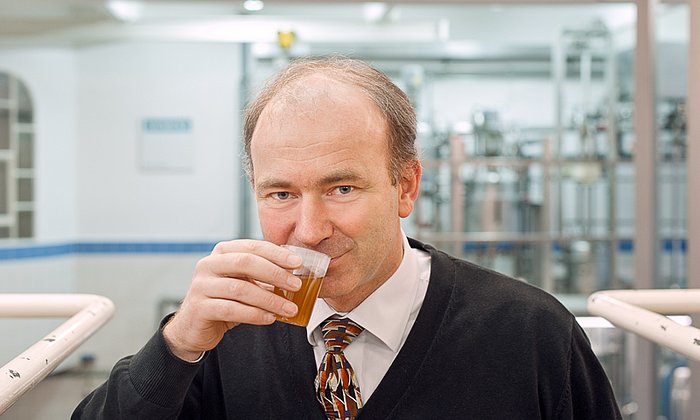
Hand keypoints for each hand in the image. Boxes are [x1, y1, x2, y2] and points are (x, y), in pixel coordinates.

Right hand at [163, 240, 302, 360]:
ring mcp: (201, 285)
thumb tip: (296, 274)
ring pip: (240, 288)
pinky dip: (254, 314)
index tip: (297, 263)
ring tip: (289, 308)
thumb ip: (263, 276)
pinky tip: (270, 318)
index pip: (252, 247)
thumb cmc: (223, 301)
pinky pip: (231, 309)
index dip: (276, 253)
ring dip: (269, 299)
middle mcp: (208, 264)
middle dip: (275, 273)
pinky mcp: (199, 307)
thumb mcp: (243, 283)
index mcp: (222, 253)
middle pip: (246, 262)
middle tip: (296, 285)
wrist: (193, 327)